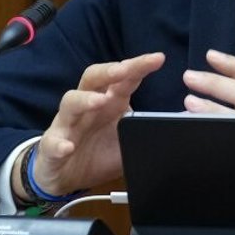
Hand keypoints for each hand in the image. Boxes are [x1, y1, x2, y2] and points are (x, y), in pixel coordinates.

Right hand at [13, 52, 164, 199]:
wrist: (64, 176)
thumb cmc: (97, 152)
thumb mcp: (128, 141)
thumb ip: (148, 130)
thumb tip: (182, 125)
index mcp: (108, 102)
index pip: (123, 79)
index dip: (138, 66)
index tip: (158, 58)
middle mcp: (86, 107)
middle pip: (93, 79)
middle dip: (108, 71)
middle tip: (124, 69)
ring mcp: (67, 124)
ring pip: (71, 103)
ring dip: (85, 100)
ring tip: (99, 101)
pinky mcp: (52, 146)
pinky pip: (53, 142)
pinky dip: (60, 144)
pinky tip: (67, 147)